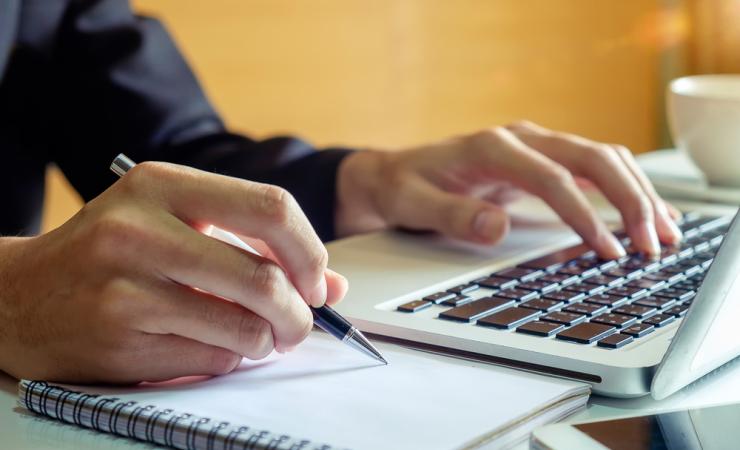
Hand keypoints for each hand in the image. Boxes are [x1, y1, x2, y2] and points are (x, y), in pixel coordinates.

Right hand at [0, 162, 346, 382]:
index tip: (316, 280)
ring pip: (244, 327)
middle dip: (299, 312)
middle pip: (264, 277)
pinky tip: (212, 345)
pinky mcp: (119, 337)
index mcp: (163, 184)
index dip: (309, 252)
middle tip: (300, 323)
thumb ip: (256, 246)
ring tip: (259, 337)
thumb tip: (332, 284)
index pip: (271, 208)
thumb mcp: (177, 224)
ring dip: (267, 341)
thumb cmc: (110, 254)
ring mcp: (126, 285)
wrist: (19, 296)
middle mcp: (141, 228)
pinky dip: (229, 358)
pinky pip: (212, 358)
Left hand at [336, 121, 681, 258]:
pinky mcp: (540, 161)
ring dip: (637, 192)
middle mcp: (520, 139)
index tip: (605, 250)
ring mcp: (534, 147)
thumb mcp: (413, 204)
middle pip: (592, 157)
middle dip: (629, 199)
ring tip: (663, 233)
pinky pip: (593, 168)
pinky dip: (624, 188)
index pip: (551, 177)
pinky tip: (644, 214)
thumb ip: (452, 215)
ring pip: (602, 157)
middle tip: (651, 243)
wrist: (394, 174)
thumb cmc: (403, 187)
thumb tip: (497, 227)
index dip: (582, 214)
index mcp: (491, 147)